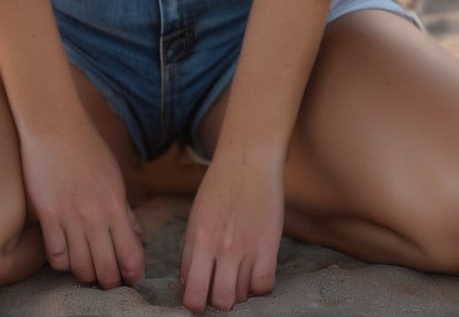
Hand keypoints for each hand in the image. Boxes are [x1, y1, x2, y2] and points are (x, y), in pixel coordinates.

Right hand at [19, 115, 144, 289]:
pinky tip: (66, 255)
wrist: (54, 124)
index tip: (131, 277)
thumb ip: (125, 210)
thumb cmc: (86, 146)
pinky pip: (55, 255)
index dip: (133, 273)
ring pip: (80, 269)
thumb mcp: (114, 176)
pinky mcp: (47, 215)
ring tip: (87, 270)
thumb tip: (135, 238)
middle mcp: (95, 215)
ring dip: (86, 275)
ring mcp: (69, 216)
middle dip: (111, 282)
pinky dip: (62, 263)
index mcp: (116, 204)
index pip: (131, 255)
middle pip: (106, 269)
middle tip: (109, 280)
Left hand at [179, 147, 283, 312]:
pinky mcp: (268, 245)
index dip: (196, 299)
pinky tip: (257, 273)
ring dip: (240, 292)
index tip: (201, 295)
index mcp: (197, 239)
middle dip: (218, 301)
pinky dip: (260, 286)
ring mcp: (245, 248)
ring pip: (241, 297)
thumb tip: (189, 282)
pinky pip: (264, 286)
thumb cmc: (221, 184)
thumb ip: (193, 249)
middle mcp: (219, 247)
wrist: (248, 157)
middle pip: (217, 301)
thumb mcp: (197, 215)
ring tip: (240, 277)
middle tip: (222, 289)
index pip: (191, 289)